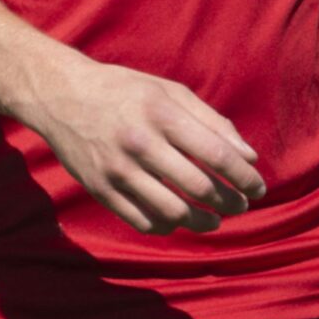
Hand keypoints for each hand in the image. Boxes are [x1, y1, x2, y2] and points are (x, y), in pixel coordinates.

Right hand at [20, 54, 264, 233]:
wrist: (60, 96)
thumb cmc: (124, 91)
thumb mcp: (168, 91)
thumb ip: (211, 121)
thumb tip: (249, 157)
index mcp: (161, 113)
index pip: (217, 155)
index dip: (245, 178)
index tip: (258, 188)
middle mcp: (140, 143)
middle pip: (199, 187)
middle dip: (229, 202)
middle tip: (240, 205)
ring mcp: (118, 170)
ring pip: (174, 212)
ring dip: (203, 222)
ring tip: (215, 220)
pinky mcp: (101, 190)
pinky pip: (143, 222)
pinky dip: (169, 227)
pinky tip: (179, 219)